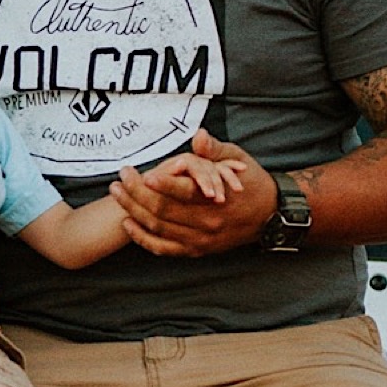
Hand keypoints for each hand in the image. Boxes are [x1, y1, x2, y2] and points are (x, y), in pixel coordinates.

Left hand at [112, 133, 278, 258]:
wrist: (269, 215)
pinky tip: (128, 223)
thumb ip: (214, 150)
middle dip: (136, 194)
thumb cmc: (250, 182)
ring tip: (117, 194)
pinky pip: (164, 248)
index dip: (159, 184)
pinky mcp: (196, 250)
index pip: (183, 192)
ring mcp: (201, 240)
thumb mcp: (237, 160)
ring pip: (159, 228)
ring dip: (134, 212)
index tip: (140, 174)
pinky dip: (143, 238)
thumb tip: (199, 136)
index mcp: (217, 199)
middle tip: (119, 178)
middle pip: (163, 210)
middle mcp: (207, 223)